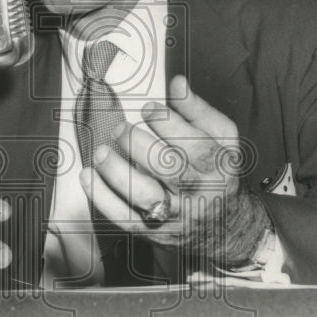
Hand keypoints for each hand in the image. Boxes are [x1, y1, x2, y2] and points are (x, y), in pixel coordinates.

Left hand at [81, 75, 265, 262]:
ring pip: (145, 197)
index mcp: (217, 165)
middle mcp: (198, 191)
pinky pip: (125, 218)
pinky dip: (103, 199)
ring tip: (102, 153)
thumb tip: (177, 84)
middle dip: (138, 145)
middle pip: (168, 170)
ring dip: (117, 173)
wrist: (227, 226)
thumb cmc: (218, 174)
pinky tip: (89, 178)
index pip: (194, 143)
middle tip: (120, 129)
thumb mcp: (222, 138)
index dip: (168, 123)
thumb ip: (199, 110)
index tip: (148, 109)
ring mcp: (176, 214)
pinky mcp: (155, 231)